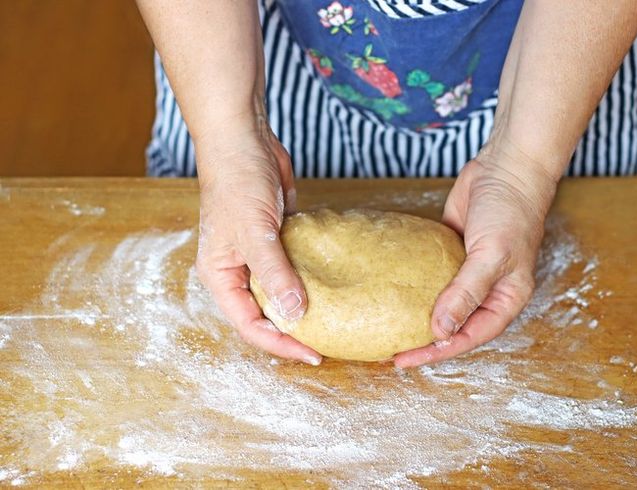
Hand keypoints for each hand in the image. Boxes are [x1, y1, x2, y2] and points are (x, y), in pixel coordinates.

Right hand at [195, 119, 321, 364]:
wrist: (244, 141)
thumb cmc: (237, 183)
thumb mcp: (255, 232)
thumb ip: (275, 273)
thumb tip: (296, 313)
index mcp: (221, 276)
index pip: (249, 324)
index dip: (279, 343)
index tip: (312, 353)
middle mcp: (237, 271)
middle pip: (264, 314)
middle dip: (291, 331)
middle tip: (325, 345)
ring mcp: (258, 256)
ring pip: (280, 293)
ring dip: (302, 307)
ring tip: (334, 323)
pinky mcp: (277, 239)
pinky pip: (294, 268)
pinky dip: (311, 278)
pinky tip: (334, 287)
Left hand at [394, 143, 559, 367]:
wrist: (506, 168)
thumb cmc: (511, 212)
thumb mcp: (492, 256)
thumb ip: (466, 293)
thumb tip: (440, 330)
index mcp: (505, 300)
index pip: (469, 336)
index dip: (438, 351)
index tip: (406, 360)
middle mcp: (487, 291)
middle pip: (454, 326)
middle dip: (425, 341)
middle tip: (390, 351)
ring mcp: (467, 272)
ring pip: (440, 304)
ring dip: (418, 317)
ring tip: (387, 329)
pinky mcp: (450, 253)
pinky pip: (430, 276)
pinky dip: (413, 286)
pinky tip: (392, 293)